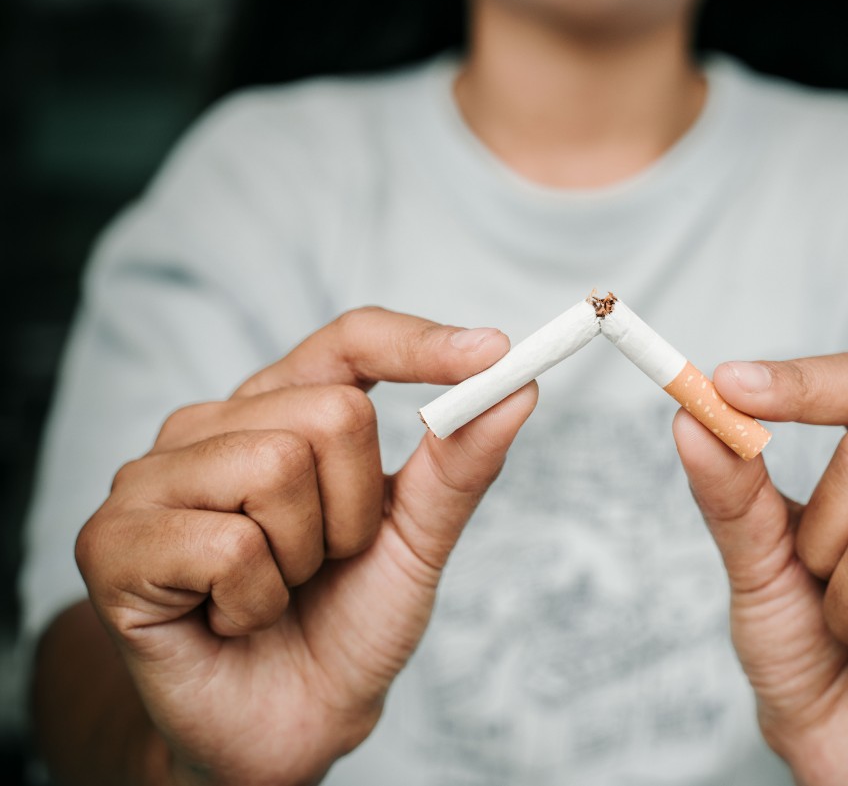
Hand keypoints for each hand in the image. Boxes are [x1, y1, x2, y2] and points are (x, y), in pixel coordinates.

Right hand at [75, 308, 536, 785]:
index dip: (420, 343)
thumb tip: (517, 388)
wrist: (290, 723)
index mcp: (280, 410)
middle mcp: (211, 427)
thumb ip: (456, 466)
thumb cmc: (346, 622)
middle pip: (331, 411)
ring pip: (276, 468)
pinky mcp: (113, 542)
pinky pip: (229, 544)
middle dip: (356, 511)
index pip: (350, 340)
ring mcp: (152, 478)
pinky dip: (256, 600)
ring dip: (305, 557)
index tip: (494, 352)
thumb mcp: (415, 541)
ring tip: (277, 588)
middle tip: (324, 562)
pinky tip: (232, 618)